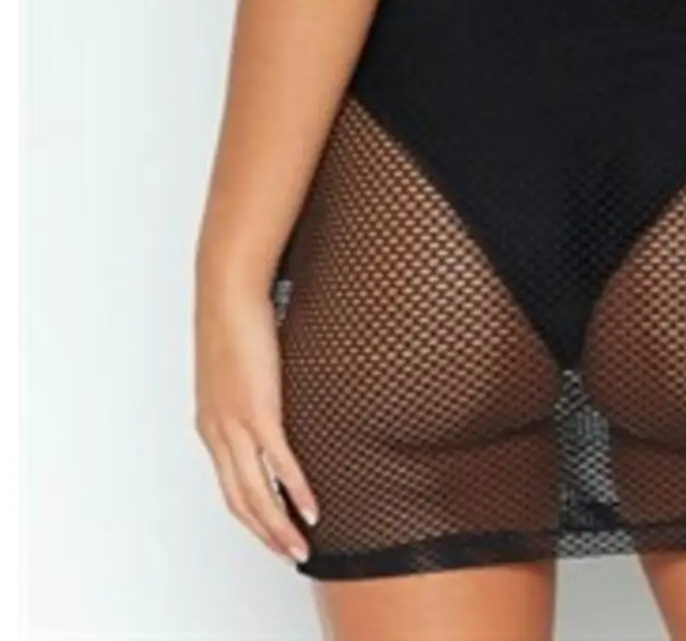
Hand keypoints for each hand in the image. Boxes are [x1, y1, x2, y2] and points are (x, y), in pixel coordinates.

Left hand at [194, 280, 317, 561]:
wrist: (227, 295)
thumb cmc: (233, 320)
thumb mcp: (236, 368)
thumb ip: (249, 391)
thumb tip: (269, 393)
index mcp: (212, 426)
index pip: (230, 486)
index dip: (251, 515)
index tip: (272, 531)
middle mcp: (218, 434)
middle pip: (241, 501)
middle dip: (265, 534)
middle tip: (288, 553)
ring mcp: (236, 426)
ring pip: (257, 493)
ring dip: (279, 526)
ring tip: (300, 545)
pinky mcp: (257, 411)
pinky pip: (279, 463)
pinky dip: (295, 490)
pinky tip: (310, 508)